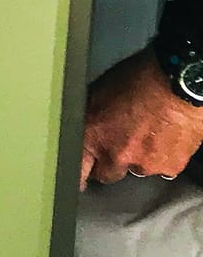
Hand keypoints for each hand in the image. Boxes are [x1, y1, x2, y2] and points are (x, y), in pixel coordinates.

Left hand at [81, 50, 202, 187]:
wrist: (177, 81)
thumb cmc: (139, 78)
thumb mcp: (99, 92)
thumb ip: (91, 118)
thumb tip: (85, 127)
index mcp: (92, 135)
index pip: (78, 171)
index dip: (80, 174)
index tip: (81, 178)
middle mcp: (116, 155)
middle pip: (108, 174)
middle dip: (111, 163)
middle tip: (121, 143)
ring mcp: (145, 164)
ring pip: (137, 169)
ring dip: (139, 157)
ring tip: (147, 133)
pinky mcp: (170, 167)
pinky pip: (162, 167)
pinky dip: (162, 156)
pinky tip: (164, 136)